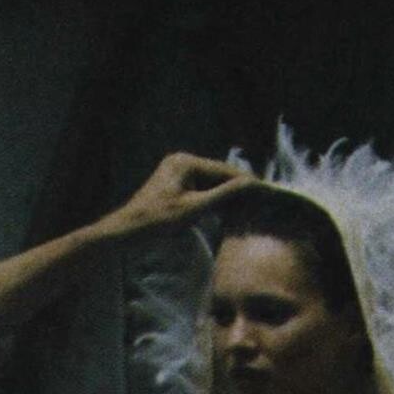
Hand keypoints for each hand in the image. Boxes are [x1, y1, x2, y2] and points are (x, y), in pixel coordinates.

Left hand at [99, 153, 256, 240]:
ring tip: (249, 206)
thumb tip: (252, 184)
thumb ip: (224, 194)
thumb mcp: (195, 208)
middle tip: (261, 200)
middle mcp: (182, 161)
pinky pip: (200, 189)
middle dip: (237, 188)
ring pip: (210, 183)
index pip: (223, 170)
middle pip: (218, 175)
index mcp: (186, 162)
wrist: (128, 232)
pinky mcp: (175, 186)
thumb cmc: (159, 220)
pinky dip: (213, 200)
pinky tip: (227, 210)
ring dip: (226, 195)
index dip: (245, 182)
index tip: (265, 191)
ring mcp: (177, 173)